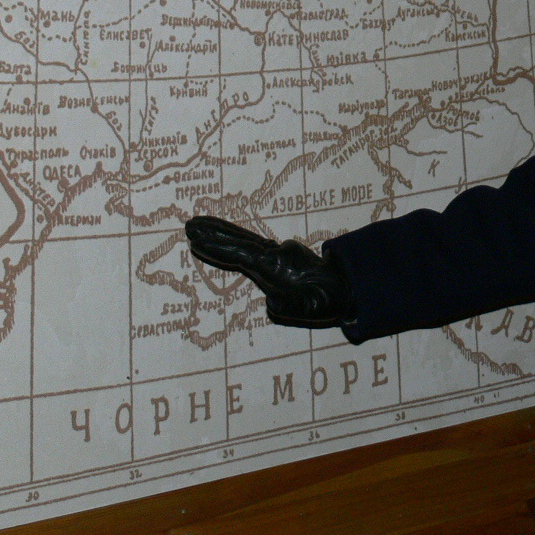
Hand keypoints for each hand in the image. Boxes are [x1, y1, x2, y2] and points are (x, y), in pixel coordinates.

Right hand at [183, 215, 354, 327]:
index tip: (196, 241)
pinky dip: (234, 240)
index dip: (218, 248)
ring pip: (244, 239)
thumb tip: (270, 304)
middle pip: (239, 241)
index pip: (241, 255)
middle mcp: (273, 255)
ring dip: (221, 232)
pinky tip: (225, 238)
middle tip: (189, 225)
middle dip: (214, 233)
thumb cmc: (326, 301)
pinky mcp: (277, 256)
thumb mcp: (310, 309)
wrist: (345, 286)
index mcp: (275, 267)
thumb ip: (289, 306)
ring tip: (198, 225)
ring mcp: (276, 253)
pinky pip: (250, 245)